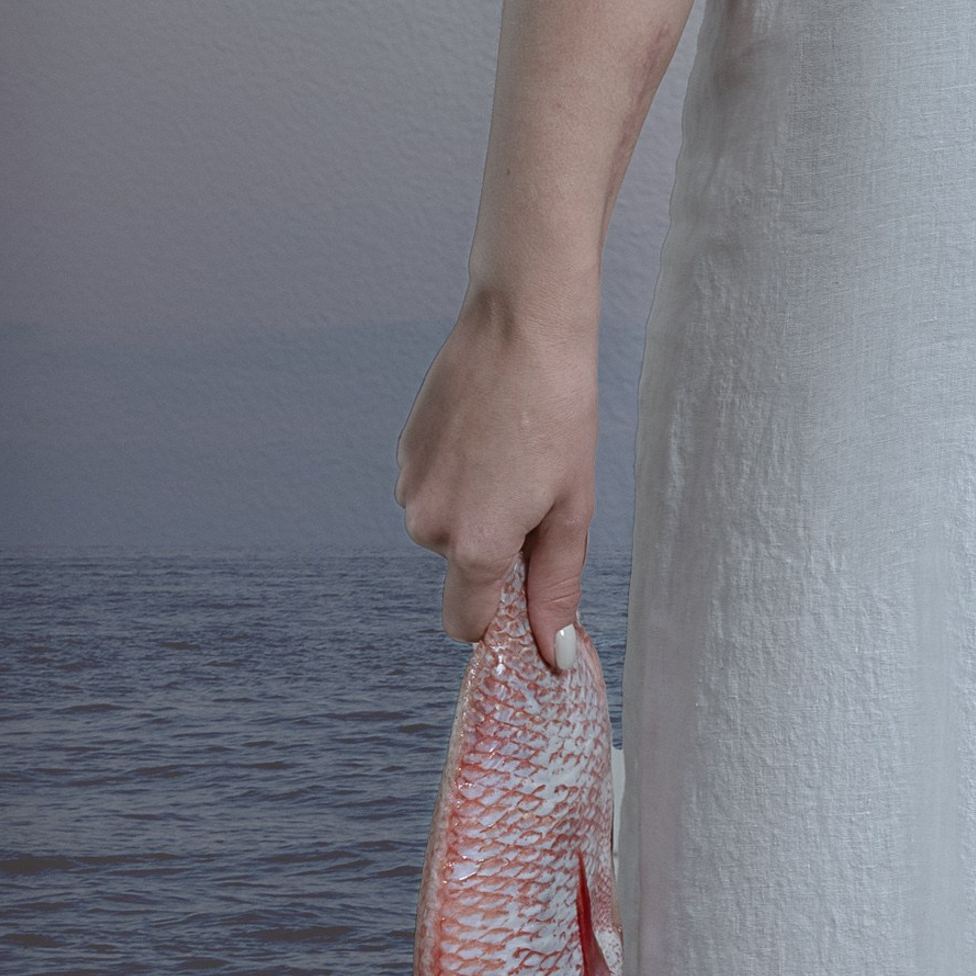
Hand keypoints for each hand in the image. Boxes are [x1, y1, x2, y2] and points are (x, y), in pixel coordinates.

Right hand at [395, 290, 596, 671]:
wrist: (521, 324)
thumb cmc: (559, 410)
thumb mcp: (572, 506)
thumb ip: (556, 586)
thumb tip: (551, 651)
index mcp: (473, 546)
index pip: (464, 625)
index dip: (497, 617)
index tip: (526, 589)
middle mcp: (428, 525)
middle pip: (462, 566)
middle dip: (496, 544)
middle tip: (539, 487)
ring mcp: (409, 484)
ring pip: (447, 522)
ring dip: (479, 504)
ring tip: (516, 448)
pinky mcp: (403, 448)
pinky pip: (434, 484)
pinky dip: (461, 472)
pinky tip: (490, 428)